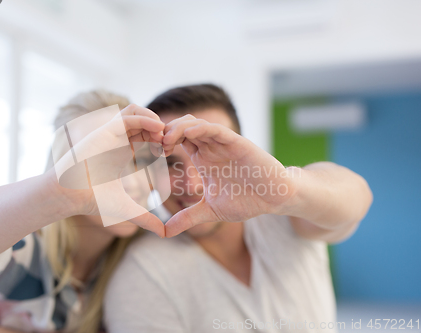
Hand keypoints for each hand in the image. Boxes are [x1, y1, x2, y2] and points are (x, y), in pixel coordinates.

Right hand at [50, 104, 165, 236]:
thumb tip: (164, 233)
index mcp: (121, 152)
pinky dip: (145, 118)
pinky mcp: (104, 131)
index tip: (169, 152)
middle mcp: (116, 140)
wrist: (69, 196)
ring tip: (164, 133)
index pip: (145, 135)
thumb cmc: (92, 200)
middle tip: (171, 142)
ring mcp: (109, 134)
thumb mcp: (128, 208)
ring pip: (135, 112)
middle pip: (143, 121)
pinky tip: (158, 129)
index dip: (160, 140)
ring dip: (153, 119)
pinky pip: (128, 115)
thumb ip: (146, 218)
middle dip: (160, 129)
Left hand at [162, 115, 296, 236]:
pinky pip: (216, 130)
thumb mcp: (210, 210)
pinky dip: (201, 129)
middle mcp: (210, 147)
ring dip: (178, 128)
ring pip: (196, 124)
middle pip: (181, 127)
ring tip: (165, 140)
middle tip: (151, 145)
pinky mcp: (237, 143)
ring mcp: (222, 143)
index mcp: (202, 158)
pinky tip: (188, 134)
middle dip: (163, 132)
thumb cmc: (246, 200)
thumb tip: (164, 232)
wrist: (274, 198)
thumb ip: (187, 217)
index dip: (159, 144)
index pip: (176, 141)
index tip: (146, 155)